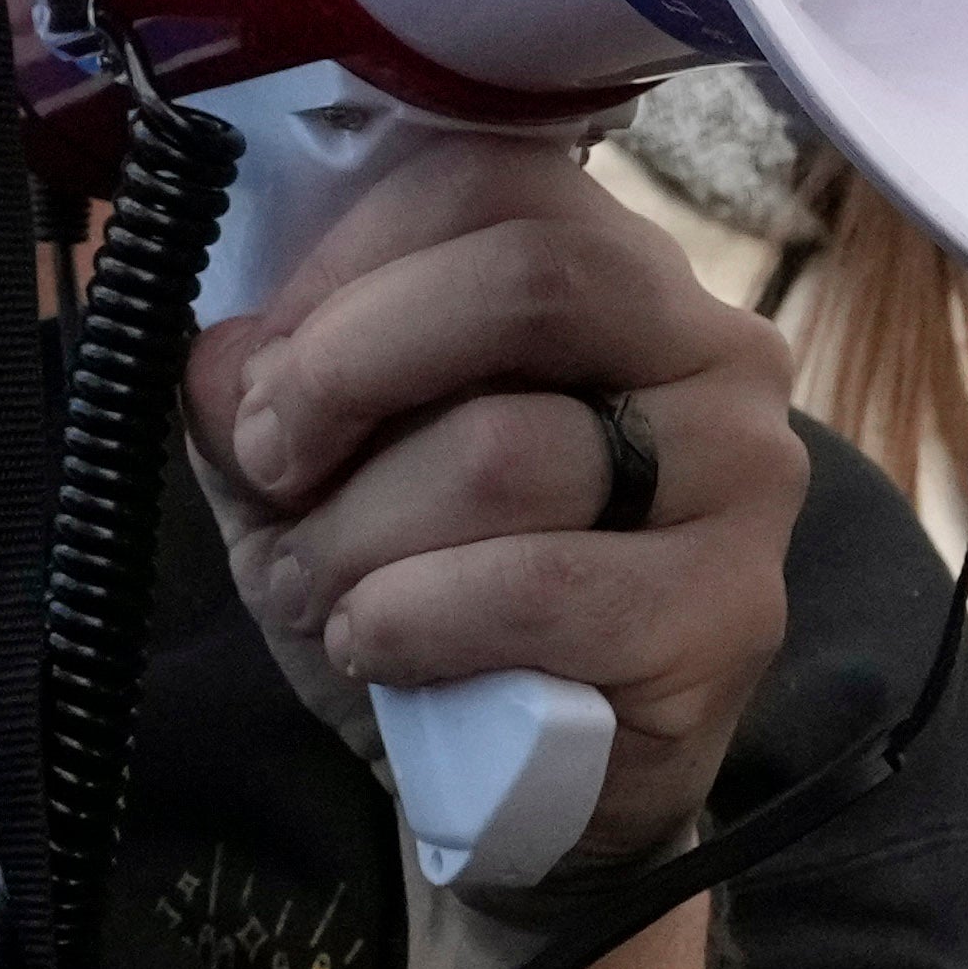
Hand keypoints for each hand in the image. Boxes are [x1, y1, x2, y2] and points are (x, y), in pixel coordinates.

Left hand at [190, 128, 812, 968]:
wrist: (532, 782)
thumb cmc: (433, 585)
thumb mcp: (323, 466)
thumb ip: (271, 388)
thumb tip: (226, 361)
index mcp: (611, 264)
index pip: (481, 186)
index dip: (339, 274)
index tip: (261, 379)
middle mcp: (708, 342)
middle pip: (530, 279)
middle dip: (350, 373)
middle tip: (273, 469)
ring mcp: (740, 476)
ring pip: (514, 449)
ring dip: (362, 534)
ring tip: (321, 592)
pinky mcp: (730, 613)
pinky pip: (543, 588)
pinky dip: (419, 617)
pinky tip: (382, 646)